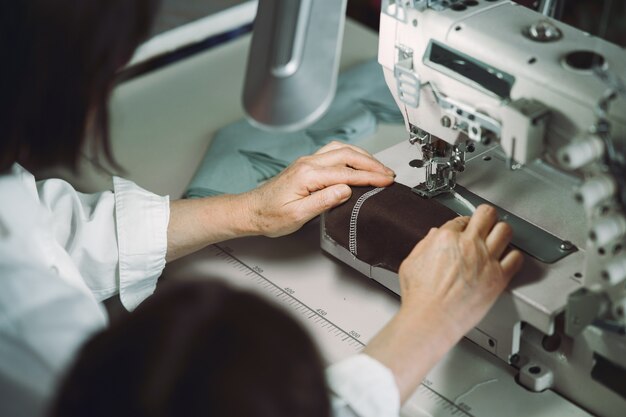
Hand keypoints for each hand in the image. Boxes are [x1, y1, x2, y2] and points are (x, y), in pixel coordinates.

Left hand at [245, 141, 394, 236]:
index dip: (369, 177)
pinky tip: (357, 162)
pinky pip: (333, 153)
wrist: (250, 211)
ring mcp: (306, 162)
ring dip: (362, 156)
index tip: (386, 180)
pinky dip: (351, 155)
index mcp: (307, 175)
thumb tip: (346, 189)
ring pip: (341, 150)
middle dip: (371, 163)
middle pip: (347, 155)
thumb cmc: (269, 216)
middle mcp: (307, 163)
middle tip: (389, 173)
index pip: (346, 173)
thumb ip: (323, 201)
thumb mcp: (297, 215)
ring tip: (378, 167)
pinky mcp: (306, 165)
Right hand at [398, 204, 522, 337]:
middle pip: (487, 214)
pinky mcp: (498, 278)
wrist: (431, 319)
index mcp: (446, 238)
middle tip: (485, 223)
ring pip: (505, 230)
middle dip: (486, 217)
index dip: (463, 223)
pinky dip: (513, 256)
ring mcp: (486, 260)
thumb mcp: (411, 263)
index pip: (461, 219)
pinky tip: (507, 258)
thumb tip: (433, 236)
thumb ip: (424, 245)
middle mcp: (469, 245)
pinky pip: (516, 258)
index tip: (465, 228)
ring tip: (498, 237)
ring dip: (501, 232)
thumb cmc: (420, 296)